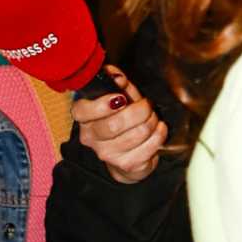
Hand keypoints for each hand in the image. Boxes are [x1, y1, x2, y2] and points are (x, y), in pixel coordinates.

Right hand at [73, 67, 166, 184]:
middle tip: (146, 106)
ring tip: (151, 119)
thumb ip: (116, 83)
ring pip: (137, 133)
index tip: (120, 98)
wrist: (126, 154)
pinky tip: (157, 130)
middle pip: (115, 124)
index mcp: (84, 118)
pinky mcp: (126, 164)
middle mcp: (90, 137)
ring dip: (151, 122)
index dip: (101, 105)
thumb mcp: (119, 97)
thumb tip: (117, 76)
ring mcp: (107, 153)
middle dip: (139, 110)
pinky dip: (159, 134)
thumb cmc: (121, 119)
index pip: (82, 111)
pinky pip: (150, 146)